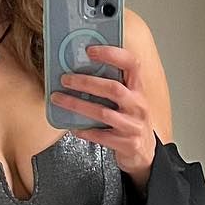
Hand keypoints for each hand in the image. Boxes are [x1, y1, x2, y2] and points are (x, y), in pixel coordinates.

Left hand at [50, 43, 157, 188]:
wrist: (145, 153)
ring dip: (78, 105)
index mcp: (139, 90)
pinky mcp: (128, 144)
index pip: (131, 64)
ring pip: (103, 113)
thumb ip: (113, 86)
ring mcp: (134, 126)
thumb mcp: (129, 101)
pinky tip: (73, 127)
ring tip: (59, 99)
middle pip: (113, 88)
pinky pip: (102, 137)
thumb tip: (81, 69)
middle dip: (86, 82)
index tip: (90, 50)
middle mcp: (139, 106)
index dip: (112, 54)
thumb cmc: (131, 122)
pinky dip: (85, 131)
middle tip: (65, 79)